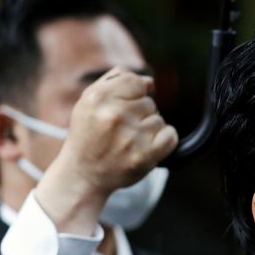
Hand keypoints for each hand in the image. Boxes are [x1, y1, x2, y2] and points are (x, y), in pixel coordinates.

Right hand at [35, 67, 177, 234]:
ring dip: (149, 129)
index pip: (136, 81)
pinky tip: (147, 146)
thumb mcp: (89, 102)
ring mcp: (131, 136)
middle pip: (150, 102)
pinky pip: (171, 136)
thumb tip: (148, 80)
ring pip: (159, 120)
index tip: (127, 104)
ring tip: (130, 141)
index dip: (137, 92)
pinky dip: (164, 140)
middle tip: (123, 129)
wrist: (83, 174)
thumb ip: (115, 82)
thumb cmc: (89, 135)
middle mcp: (115, 115)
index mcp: (98, 98)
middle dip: (140, 114)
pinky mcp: (145, 155)